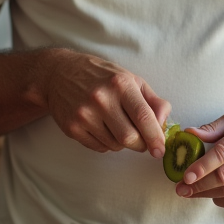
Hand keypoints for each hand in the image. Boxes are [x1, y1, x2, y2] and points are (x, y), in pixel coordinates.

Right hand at [39, 49, 170, 156]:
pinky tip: (102, 128)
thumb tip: (164, 122)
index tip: (160, 150)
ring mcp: (84, 114)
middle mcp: (101, 98)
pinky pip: (99, 148)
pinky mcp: (72, 127)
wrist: (58, 74)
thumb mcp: (130, 80)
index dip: (155, 137)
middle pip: (129, 138)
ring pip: (114, 145)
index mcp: (120, 83)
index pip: (143, 116)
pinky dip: (106, 143)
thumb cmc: (101, 76)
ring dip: (122, 143)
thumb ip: (153, 101)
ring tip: (117, 126)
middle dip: (140, 144)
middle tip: (141, 140)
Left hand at [174, 107, 223, 208]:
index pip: (223, 152)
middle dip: (199, 185)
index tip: (185, 175)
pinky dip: (223, 200)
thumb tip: (190, 133)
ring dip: (207, 194)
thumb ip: (213, 128)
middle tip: (181, 188)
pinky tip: (212, 195)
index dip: (202, 166)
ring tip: (190, 193)